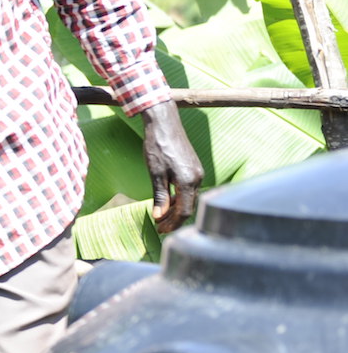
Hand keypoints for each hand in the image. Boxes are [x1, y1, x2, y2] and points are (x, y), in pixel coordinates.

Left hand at [141, 101, 202, 232]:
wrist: (164, 123)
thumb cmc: (157, 146)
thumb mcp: (155, 173)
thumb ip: (160, 196)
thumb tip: (159, 216)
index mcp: (188, 181)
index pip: (184, 211)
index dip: (172, 223)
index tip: (160, 230)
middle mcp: (198, 178)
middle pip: (188, 207)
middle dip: (174, 219)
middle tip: (159, 227)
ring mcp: (197, 172)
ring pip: (189, 198)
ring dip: (176, 209)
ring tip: (161, 217)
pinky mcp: (194, 167)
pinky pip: (189, 189)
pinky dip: (179, 198)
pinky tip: (167, 201)